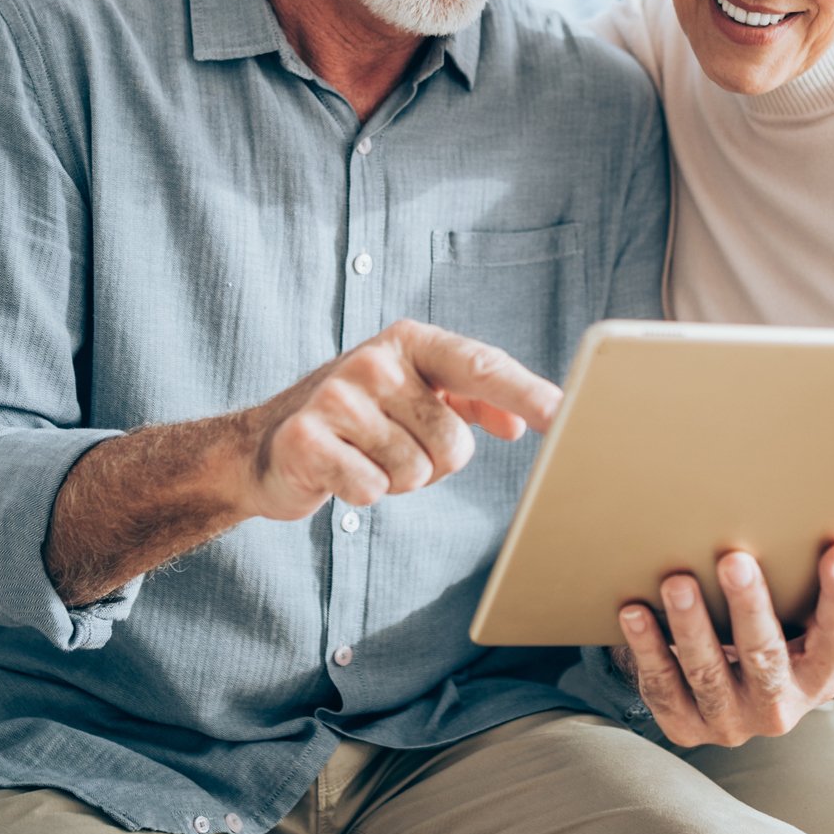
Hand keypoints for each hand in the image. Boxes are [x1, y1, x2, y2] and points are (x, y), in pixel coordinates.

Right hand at [229, 319, 560, 522]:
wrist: (267, 444)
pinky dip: (364, 493)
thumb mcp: (416, 394)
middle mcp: (375, 360)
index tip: (566, 416)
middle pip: (453, 442)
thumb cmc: (361, 419)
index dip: (527, 393)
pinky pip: (374, 490)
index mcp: (410, 341)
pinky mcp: (307, 438)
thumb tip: (520, 423)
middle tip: (396, 448)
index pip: (481, 366)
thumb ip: (473, 399)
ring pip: (415, 472)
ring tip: (366, 457)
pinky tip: (341, 472)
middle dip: (434, 464)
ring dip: (398, 480)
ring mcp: (338, 397)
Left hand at [613, 543, 833, 748]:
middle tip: (735, 561)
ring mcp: (729, 722)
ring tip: (677, 582)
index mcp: (819, 678)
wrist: (731, 696)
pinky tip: (633, 611)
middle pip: (766, 658)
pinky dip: (648, 649)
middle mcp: (779, 708)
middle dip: (750, 609)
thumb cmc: (778, 638)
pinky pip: (662, 686)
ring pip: (708, 674)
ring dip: (691, 626)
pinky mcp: (684, 726)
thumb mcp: (811, 624)